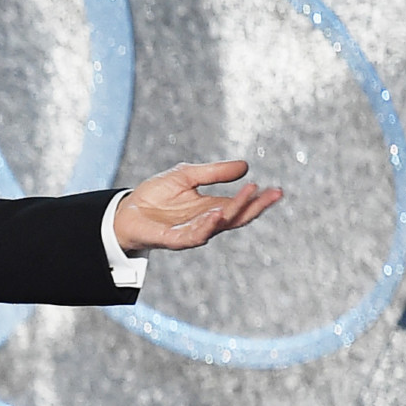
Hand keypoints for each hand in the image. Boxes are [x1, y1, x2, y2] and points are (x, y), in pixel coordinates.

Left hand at [113, 159, 281, 254]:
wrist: (127, 211)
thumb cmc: (156, 195)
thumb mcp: (187, 175)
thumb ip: (213, 172)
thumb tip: (245, 166)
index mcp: (212, 208)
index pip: (241, 206)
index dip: (259, 199)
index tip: (277, 190)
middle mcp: (205, 222)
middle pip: (237, 218)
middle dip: (255, 206)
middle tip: (272, 193)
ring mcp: (191, 232)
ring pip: (218, 226)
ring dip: (233, 212)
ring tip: (247, 196)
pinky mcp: (173, 239)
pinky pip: (193, 235)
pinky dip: (206, 226)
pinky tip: (216, 214)